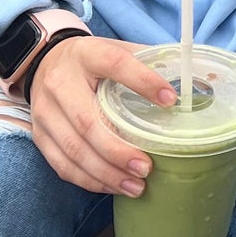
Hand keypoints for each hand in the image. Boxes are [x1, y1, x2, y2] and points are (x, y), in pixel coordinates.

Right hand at [28, 35, 174, 197]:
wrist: (45, 62)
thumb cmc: (92, 62)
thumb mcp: (117, 49)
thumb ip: (150, 62)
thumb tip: (196, 82)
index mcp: (87, 55)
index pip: (115, 65)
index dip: (143, 82)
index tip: (170, 101)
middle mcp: (60, 82)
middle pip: (88, 122)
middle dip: (119, 151)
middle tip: (147, 168)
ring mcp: (45, 111)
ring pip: (73, 149)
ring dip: (106, 173)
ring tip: (135, 186)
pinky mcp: (39, 134)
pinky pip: (62, 164)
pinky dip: (89, 180)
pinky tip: (112, 186)